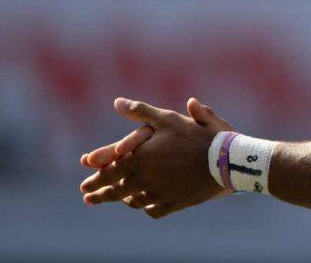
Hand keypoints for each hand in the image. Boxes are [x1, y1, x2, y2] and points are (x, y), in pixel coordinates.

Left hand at [79, 97, 234, 218]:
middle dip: (100, 194)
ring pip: (133, 201)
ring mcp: (159, 194)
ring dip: (121, 200)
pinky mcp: (174, 203)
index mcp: (139, 158)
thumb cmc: (196, 135)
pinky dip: (145, 207)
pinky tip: (142, 204)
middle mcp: (145, 179)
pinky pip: (152, 209)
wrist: (226, 161)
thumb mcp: (168, 118)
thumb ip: (141, 111)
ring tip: (115, 200)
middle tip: (89, 197)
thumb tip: (117, 102)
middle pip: (116, 190)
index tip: (84, 186)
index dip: (94, 179)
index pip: (108, 172)